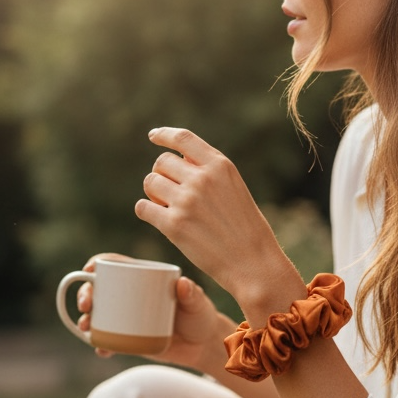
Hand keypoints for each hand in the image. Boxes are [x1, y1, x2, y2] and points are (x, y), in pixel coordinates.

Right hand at [76, 251, 226, 373]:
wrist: (203, 345)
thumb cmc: (200, 316)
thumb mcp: (198, 303)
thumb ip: (192, 294)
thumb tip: (182, 284)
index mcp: (143, 278)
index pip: (115, 265)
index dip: (97, 264)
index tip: (89, 270)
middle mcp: (129, 295)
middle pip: (99, 288)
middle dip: (85, 293)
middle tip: (86, 305)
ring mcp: (126, 317)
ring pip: (98, 315)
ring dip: (86, 319)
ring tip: (87, 326)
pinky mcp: (128, 338)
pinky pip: (108, 340)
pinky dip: (101, 344)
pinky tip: (101, 348)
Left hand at [135, 127, 303, 323]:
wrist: (253, 263)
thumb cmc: (246, 229)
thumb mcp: (234, 188)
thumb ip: (209, 171)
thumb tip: (178, 160)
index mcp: (220, 166)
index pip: (183, 139)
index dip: (164, 135)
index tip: (153, 137)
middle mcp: (202, 179)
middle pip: (162, 163)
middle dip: (162, 175)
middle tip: (169, 193)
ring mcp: (186, 201)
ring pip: (150, 183)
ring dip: (153, 194)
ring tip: (166, 207)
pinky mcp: (174, 225)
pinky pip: (143, 208)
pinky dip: (146, 212)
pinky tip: (157, 218)